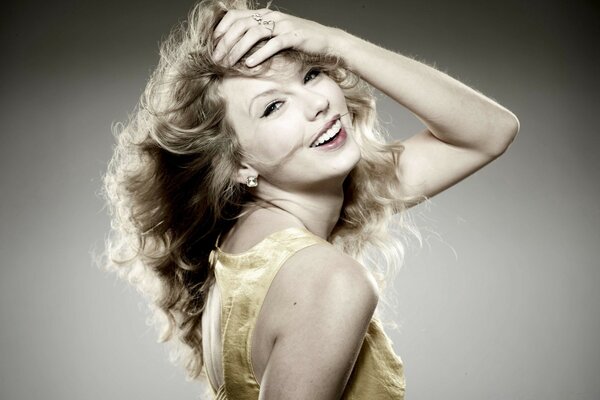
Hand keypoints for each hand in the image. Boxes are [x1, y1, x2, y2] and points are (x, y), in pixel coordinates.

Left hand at [212, 8, 339, 66]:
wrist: (327, 42)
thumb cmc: (300, 42)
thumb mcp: (277, 36)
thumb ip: (260, 38)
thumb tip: (239, 50)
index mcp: (265, 15)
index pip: (236, 16)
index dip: (222, 29)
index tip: (212, 45)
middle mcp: (272, 17)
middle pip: (241, 25)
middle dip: (226, 42)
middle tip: (216, 58)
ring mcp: (283, 25)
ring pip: (254, 33)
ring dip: (238, 49)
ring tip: (229, 63)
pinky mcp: (294, 37)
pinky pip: (273, 44)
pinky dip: (260, 54)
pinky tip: (250, 64)